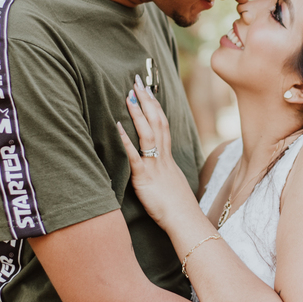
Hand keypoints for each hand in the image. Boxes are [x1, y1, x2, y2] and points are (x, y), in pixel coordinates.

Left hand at [117, 76, 198, 226]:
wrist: (184, 220)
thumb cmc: (178, 206)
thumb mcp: (172, 182)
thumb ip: (164, 170)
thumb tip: (158, 165)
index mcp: (168, 156)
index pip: (163, 124)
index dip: (155, 105)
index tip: (148, 89)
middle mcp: (162, 157)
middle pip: (157, 122)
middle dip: (147, 100)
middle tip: (138, 81)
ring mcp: (154, 166)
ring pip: (148, 133)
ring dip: (138, 113)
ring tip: (129, 95)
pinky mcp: (144, 178)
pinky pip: (135, 156)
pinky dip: (126, 140)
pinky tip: (118, 127)